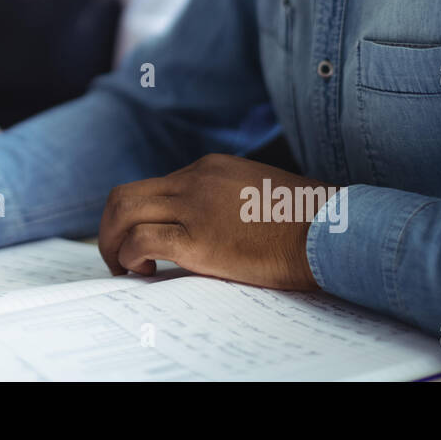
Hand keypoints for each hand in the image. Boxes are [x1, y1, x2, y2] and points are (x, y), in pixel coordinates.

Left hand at [97, 154, 323, 290]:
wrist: (332, 231)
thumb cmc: (307, 220)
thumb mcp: (259, 192)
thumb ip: (227, 199)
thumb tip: (211, 225)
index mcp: (209, 168)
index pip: (154, 186)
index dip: (138, 217)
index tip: (141, 241)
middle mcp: (195, 180)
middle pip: (125, 195)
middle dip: (108, 227)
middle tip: (115, 256)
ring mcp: (195, 207)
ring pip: (124, 212)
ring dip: (111, 242)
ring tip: (124, 268)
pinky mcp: (199, 240)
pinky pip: (142, 240)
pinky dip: (129, 255)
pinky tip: (144, 271)